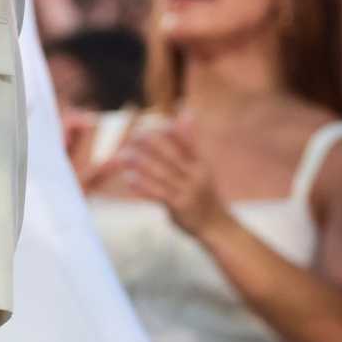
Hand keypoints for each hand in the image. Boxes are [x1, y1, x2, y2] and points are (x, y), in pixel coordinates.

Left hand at [115, 118, 230, 238]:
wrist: (217, 227)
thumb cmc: (204, 195)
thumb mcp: (203, 169)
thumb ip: (191, 145)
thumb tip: (186, 114)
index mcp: (202, 164)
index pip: (188, 141)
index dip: (172, 130)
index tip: (154, 122)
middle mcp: (196, 176)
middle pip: (172, 155)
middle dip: (152, 143)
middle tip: (135, 135)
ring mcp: (188, 191)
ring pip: (162, 173)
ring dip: (141, 163)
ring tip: (124, 156)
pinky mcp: (179, 207)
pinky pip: (158, 193)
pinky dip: (143, 185)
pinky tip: (129, 179)